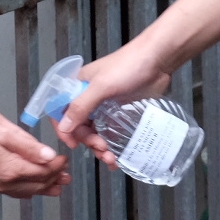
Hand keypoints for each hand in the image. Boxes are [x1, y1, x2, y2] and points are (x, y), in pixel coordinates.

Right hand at [0, 98, 70, 197]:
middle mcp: (3, 181)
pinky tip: (26, 188)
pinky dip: (25, 190)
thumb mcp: (1, 130)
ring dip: (41, 189)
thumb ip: (26, 144)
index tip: (64, 158)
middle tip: (66, 176)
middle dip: (54, 180)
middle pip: (36, 185)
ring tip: (54, 187)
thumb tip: (48, 155)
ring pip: (24, 192)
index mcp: (11, 167)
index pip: (43, 171)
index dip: (57, 165)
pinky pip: (11, 192)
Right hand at [53, 41, 172, 165]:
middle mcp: (89, 97)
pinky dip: (113, 148)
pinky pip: (112, 134)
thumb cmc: (128, 65)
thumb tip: (63, 127)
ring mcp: (106, 107)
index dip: (63, 128)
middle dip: (88, 141)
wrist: (159, 60)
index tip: (73, 144)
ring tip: (112, 158)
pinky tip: (118, 159)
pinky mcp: (121, 114)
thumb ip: (81, 106)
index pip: (61, 110)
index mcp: (79, 86)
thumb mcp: (101, 86)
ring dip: (100, 148)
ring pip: (95, 133)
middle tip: (101, 148)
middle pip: (79, 126)